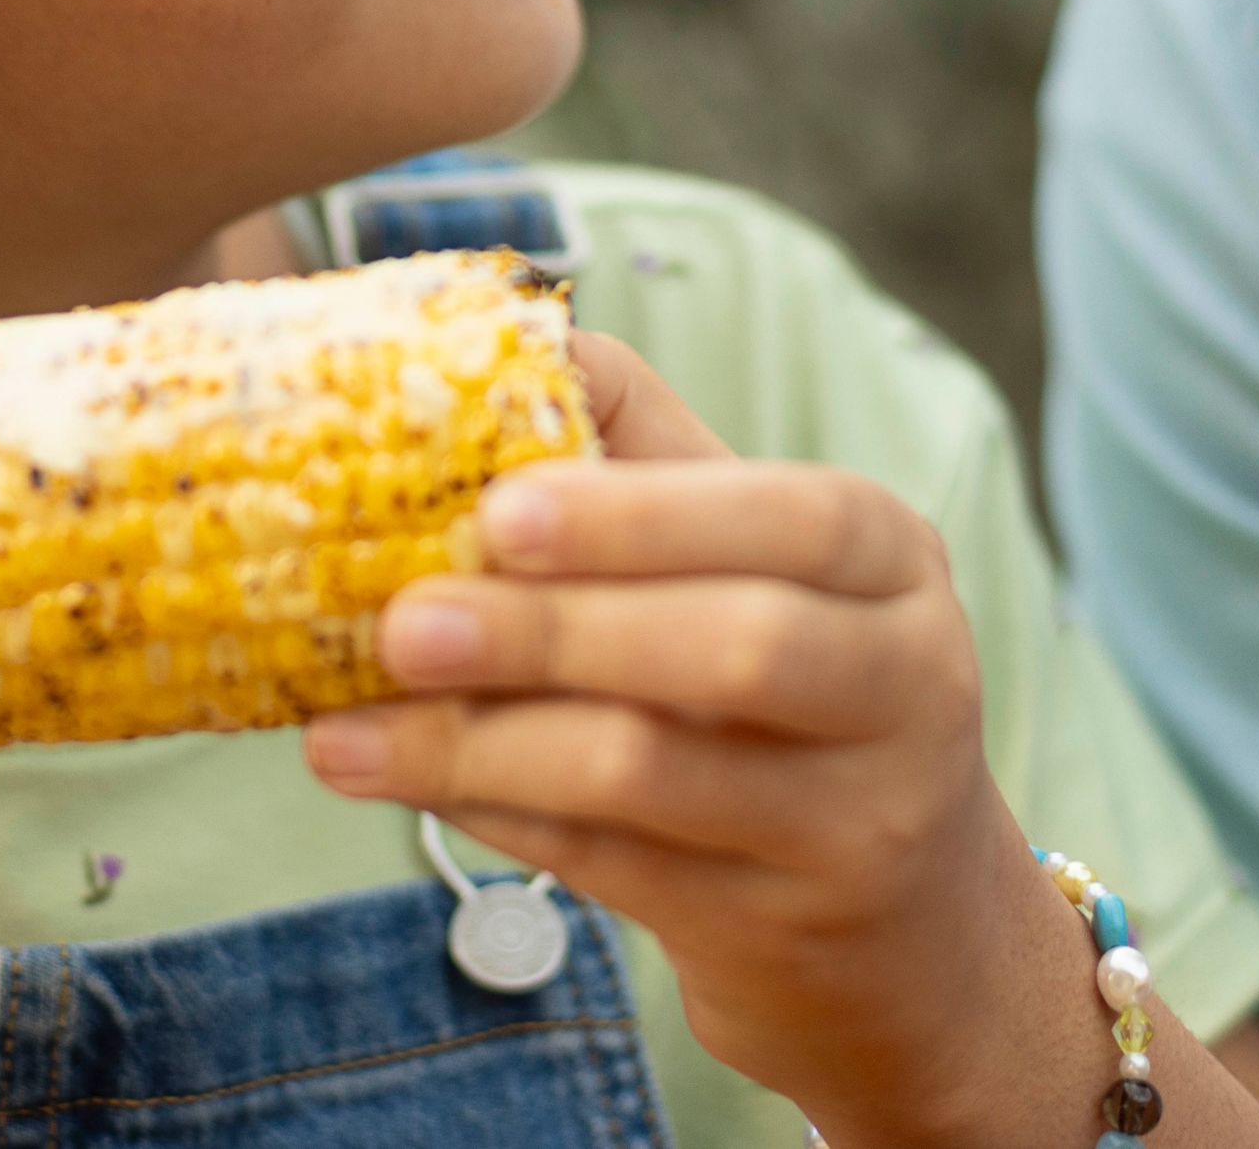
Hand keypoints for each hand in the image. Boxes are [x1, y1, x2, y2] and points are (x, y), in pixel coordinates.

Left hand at [299, 335, 1129, 1148]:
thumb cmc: (782, 683)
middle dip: (553, 630)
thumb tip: (487, 330)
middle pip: (739, 646)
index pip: (796, 518)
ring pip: (659, 772)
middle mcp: (905, 685)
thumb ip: (638, 449)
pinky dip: (493, 818)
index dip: (645, 514)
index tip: (500, 509)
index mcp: (890, 561)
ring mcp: (856, 823)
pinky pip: (613, 866)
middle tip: (401, 622)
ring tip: (352, 730)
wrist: (896, 918)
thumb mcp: (748, 556)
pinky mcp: (781, 929)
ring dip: (485, 745)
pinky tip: (399, 783)